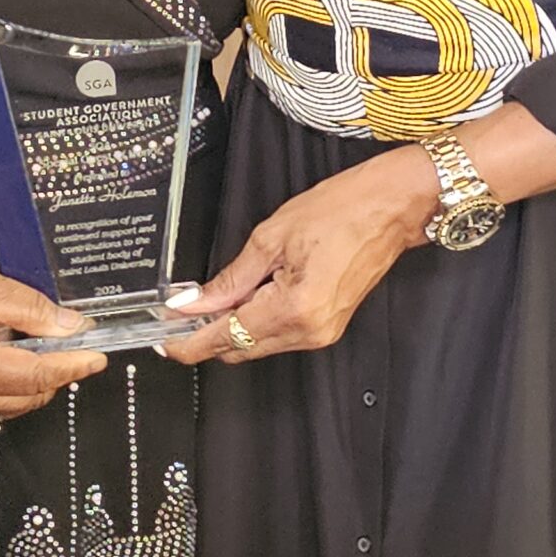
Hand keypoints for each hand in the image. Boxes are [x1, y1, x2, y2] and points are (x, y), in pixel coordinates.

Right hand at [0, 239, 108, 420]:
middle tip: (66, 334)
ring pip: (14, 402)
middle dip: (54, 369)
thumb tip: (73, 328)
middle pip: (31, 396)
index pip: (41, 377)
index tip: (99, 353)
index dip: (74, 364)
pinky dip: (9, 380)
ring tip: (25, 335)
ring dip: (31, 376)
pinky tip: (3, 348)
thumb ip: (33, 311)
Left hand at [164, 144, 440, 365]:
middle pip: (240, 350)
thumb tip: (192, 304)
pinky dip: (256, 322)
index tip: (163, 339)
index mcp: (294, 309)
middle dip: (207, 334)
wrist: (392, 206)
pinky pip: (279, 335)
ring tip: (214, 295)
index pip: (227, 339)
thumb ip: (229, 278)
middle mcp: (310, 331)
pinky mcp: (328, 327)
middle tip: (181, 309)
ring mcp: (321, 333)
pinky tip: (246, 297)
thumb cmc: (342, 210)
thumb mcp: (271, 237)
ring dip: (232, 326)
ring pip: (258, 345)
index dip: (189, 343)